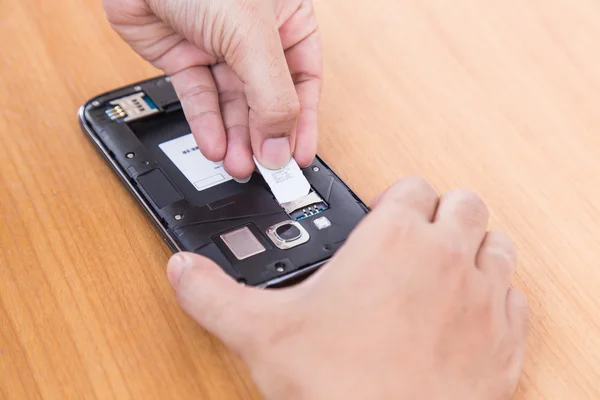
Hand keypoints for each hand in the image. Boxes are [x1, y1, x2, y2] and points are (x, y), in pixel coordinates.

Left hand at [103, 0, 321, 178]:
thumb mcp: (252, 36)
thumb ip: (272, 96)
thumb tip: (282, 146)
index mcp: (287, 21)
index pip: (303, 81)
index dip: (302, 122)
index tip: (298, 157)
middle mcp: (254, 37)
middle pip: (267, 99)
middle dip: (264, 136)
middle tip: (265, 169)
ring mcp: (218, 48)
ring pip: (232, 104)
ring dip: (236, 138)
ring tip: (238, 165)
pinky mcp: (183, 57)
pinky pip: (199, 98)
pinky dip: (206, 124)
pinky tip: (215, 146)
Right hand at [165, 176, 528, 399]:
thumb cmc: (338, 386)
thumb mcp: (262, 333)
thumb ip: (216, 295)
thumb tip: (183, 271)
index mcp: (392, 240)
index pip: (412, 186)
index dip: (398, 198)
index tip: (384, 218)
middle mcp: (446, 257)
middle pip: (463, 203)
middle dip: (443, 213)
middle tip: (418, 238)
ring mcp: (482, 296)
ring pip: (495, 243)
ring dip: (475, 247)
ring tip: (446, 267)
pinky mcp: (504, 338)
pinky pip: (513, 297)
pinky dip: (496, 297)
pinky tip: (469, 313)